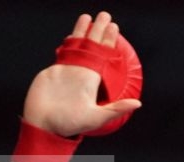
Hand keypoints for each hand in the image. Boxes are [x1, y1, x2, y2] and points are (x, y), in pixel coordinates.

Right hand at [22, 12, 142, 137]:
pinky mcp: (54, 70)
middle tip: (105, 15)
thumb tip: (138, 104)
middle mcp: (82, 72)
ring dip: (82, 31)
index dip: (108, 41)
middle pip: (92, 46)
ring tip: (87, 16)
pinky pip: (63, 53)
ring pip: (76, 46)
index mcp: (92, 80)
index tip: (115, 28)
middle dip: (98, 30)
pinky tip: (71, 34)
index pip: (103, 55)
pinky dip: (68, 43)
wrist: (45, 124)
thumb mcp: (97, 117)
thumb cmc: (71, 124)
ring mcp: (67, 70)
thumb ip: (116, 109)